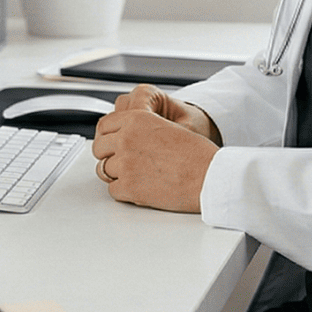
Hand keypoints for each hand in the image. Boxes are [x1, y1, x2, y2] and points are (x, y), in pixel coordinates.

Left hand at [91, 85, 220, 212]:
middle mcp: (126, 138)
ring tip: (137, 177)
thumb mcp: (167, 126)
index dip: (109, 137)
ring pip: (103, 170)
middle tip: (124, 163)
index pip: (104, 126)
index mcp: (137, 119)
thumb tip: (121, 135)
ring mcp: (125, 163)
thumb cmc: (197, 155)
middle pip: (99, 148)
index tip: (113, 144)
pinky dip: (125, 192)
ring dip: (117, 175)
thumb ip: (141, 128)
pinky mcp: (129, 186)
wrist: (212, 177)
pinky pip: (113, 190)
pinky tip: (141, 189)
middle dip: (109, 156)